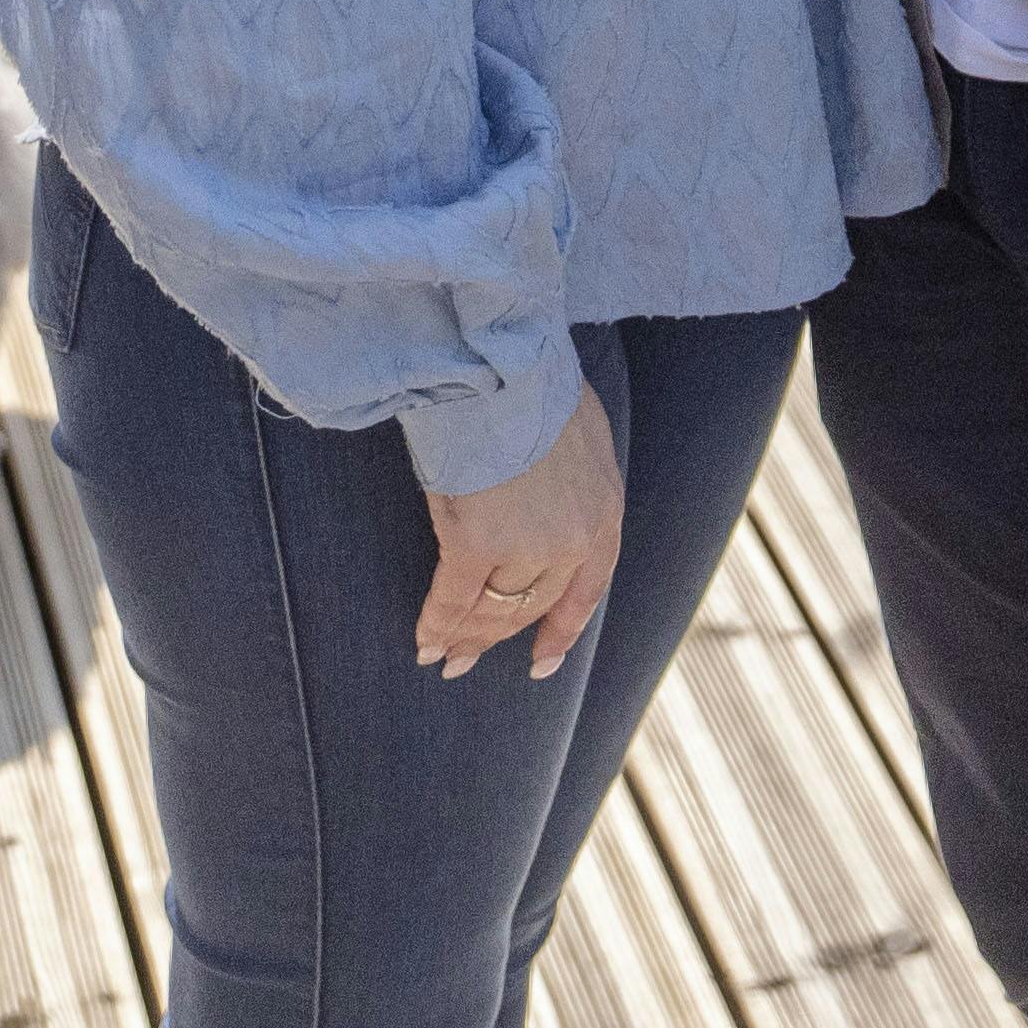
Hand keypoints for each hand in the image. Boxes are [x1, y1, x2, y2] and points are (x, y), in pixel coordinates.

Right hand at [417, 391, 620, 681]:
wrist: (507, 366)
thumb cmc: (534, 384)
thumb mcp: (580, 436)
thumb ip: (571, 479)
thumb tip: (548, 495)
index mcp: (603, 514)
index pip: (586, 591)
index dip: (561, 630)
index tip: (541, 662)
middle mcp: (573, 541)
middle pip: (532, 605)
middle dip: (497, 637)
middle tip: (466, 660)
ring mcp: (526, 546)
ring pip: (495, 609)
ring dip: (466, 636)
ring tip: (443, 655)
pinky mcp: (478, 543)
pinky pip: (453, 598)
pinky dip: (437, 623)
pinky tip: (424, 643)